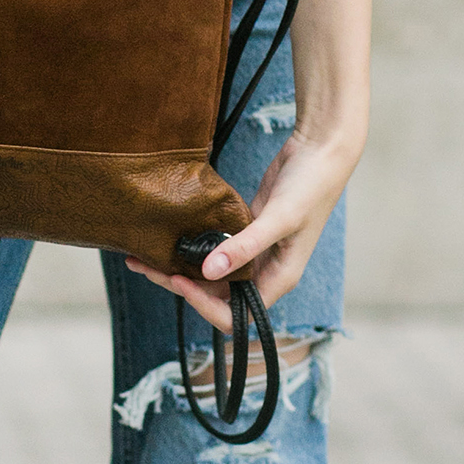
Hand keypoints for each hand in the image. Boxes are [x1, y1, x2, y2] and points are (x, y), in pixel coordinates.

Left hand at [125, 127, 360, 330]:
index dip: (203, 304)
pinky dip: (191, 244)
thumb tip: (209, 272)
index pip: (235, 313)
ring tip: (142, 253)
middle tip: (143, 265)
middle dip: (178, 283)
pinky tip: (167, 236)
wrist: (322, 150)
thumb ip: (245, 246)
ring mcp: (253, 250)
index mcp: (278, 279)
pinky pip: (213, 245)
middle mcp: (263, 271)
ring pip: (210, 270)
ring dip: (178, 265)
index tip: (177, 280)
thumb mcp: (279, 218)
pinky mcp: (244, 228)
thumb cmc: (310, 187)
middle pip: (215, 293)